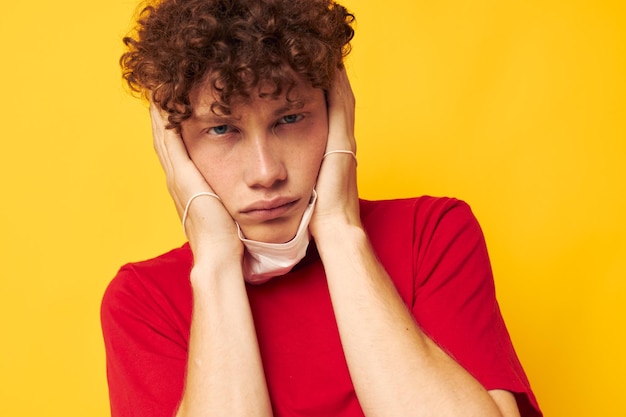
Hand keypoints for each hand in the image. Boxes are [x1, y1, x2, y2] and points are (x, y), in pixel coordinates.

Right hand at [150, 103, 241, 256]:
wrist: (218, 255)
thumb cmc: (226, 238)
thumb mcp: (224, 210)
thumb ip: (225, 197)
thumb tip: (241, 188)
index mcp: (185, 187)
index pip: (174, 151)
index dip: (170, 130)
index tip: (171, 109)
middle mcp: (176, 180)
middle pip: (163, 140)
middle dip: (160, 116)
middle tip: (158, 91)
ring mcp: (176, 178)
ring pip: (163, 138)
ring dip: (160, 114)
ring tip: (158, 90)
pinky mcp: (183, 177)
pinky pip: (170, 142)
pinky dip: (165, 122)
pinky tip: (165, 103)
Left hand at [309, 68, 360, 235]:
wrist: (335, 227)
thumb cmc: (318, 214)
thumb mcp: (307, 189)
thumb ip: (301, 176)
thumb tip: (281, 173)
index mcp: (335, 153)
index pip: (331, 116)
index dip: (326, 95)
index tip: (314, 78)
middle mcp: (343, 143)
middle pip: (340, 102)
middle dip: (333, 81)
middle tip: (325, 58)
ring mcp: (345, 141)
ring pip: (343, 99)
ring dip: (337, 78)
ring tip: (327, 57)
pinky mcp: (343, 142)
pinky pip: (341, 106)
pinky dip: (339, 86)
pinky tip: (331, 69)